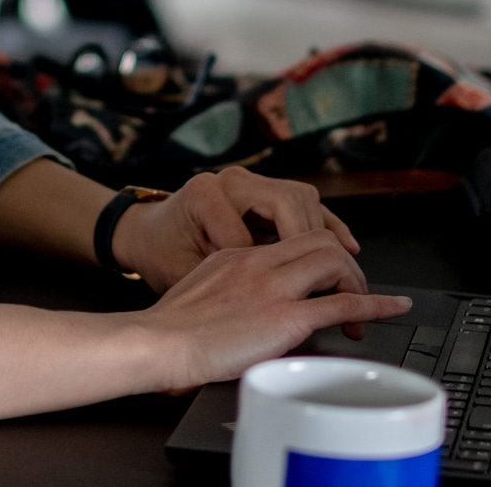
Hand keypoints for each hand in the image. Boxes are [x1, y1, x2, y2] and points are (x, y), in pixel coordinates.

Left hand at [111, 166, 360, 292]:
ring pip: (304, 201)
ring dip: (327, 237)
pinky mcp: (260, 195)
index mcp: (207, 196)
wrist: (145, 235)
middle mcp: (231, 181)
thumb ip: (224, 286)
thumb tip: (265, 309)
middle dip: (321, 250)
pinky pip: (304, 204)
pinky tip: (346, 246)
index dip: (280, 275)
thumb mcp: (182, 273)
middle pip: (294, 206)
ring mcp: (248, 184)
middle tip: (343, 286)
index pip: (260, 235)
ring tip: (346, 272)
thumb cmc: (158, 255)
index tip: (300, 303)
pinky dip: (326, 225)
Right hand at [128, 229, 411, 391]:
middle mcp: (260, 262)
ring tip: (365, 303)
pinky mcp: (285, 317)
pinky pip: (343, 303)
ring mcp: (274, 287)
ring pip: (334, 260)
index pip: (290, 237)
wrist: (157, 342)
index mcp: (238, 255)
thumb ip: (227, 291)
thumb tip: (245, 309)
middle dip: (344, 262)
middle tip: (351, 288)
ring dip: (357, 281)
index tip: (329, 270)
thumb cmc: (166, 331)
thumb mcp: (198, 291)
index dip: (318, 251)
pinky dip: (375, 305)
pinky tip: (391, 309)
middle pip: (319, 239)